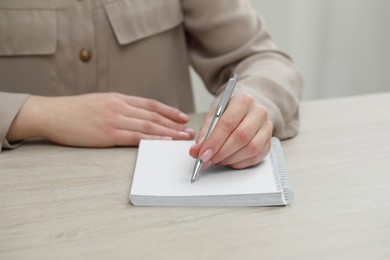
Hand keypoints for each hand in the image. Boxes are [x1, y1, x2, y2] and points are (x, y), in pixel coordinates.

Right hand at [7, 92, 195, 146]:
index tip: (182, 118)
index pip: (151, 104)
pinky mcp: (107, 133)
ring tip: (183, 139)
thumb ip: (119, 107)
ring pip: (149, 126)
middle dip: (175, 124)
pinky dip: (152, 140)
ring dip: (169, 133)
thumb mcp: (100, 102)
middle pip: (154, 116)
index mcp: (119, 99)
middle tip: (190, 131)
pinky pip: (135, 137)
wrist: (51, 113)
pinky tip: (163, 142)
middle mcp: (120, 107)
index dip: (169, 111)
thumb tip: (136, 115)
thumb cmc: (73, 110)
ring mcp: (114, 119)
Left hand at [189, 93, 271, 168]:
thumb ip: (205, 133)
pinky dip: (239, 163)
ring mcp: (267, 127)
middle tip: (207, 160)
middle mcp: (259, 112)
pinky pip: (256, 157)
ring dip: (230, 159)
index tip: (202, 154)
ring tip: (217, 160)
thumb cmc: (228, 111)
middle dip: (221, 152)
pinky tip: (229, 161)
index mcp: (243, 101)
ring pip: (251, 149)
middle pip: (241, 137)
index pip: (228, 123)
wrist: (246, 109)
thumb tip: (196, 151)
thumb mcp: (213, 115)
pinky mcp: (269, 141)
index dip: (214, 141)